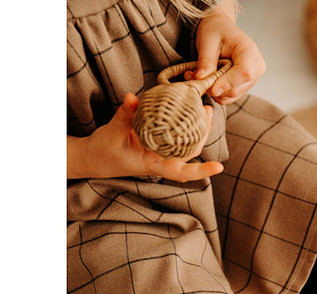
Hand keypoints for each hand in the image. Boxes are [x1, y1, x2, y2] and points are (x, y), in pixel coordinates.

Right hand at [67, 93, 223, 181]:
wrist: (96, 159)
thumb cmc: (104, 151)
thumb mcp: (112, 133)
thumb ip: (125, 116)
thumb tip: (133, 98)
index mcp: (153, 164)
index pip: (181, 171)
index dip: (201, 170)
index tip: (219, 167)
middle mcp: (162, 160)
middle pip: (191, 151)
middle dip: (204, 133)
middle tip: (208, 110)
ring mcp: (161, 152)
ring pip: (187, 143)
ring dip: (198, 126)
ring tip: (204, 107)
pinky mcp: (159, 143)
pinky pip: (177, 135)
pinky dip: (185, 123)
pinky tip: (188, 109)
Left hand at [184, 10, 265, 104]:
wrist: (220, 30)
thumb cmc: (216, 31)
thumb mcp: (207, 42)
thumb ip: (206, 61)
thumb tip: (201, 79)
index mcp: (249, 50)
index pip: (245, 73)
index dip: (228, 83)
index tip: (212, 89)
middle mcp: (256, 67)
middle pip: (237, 88)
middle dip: (216, 88)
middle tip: (197, 78)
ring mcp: (252, 79)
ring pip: (232, 96)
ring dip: (214, 91)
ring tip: (202, 77)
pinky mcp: (245, 86)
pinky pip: (230, 97)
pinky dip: (217, 94)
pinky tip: (210, 81)